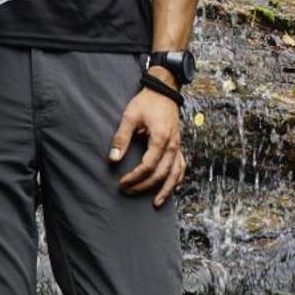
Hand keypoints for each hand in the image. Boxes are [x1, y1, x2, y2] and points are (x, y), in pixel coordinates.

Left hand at [108, 78, 185, 207]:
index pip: (148, 166)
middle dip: (144, 186)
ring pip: (175, 174)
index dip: (134, 177)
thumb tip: (113, 159)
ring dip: (166, 189)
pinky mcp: (178, 145)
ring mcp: (178, 146)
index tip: (121, 182)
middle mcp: (173, 145)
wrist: (164, 91)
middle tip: (128, 191)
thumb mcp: (130, 116)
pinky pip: (181, 166)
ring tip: (156, 203)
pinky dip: (177, 179)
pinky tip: (170, 187)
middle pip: (161, 173)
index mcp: (161, 138)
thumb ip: (121, 138)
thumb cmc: (147, 102)